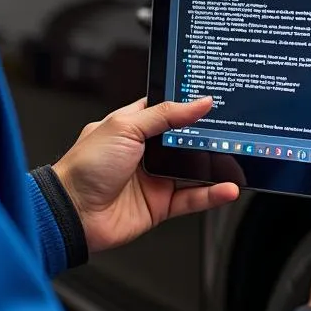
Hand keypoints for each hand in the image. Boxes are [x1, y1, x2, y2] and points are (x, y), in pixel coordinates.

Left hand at [53, 96, 240, 254]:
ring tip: (238, 157)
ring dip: (216, 166)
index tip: (213, 99)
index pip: (167, 110)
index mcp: (133, 126)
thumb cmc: (85, 166)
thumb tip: (198, 102)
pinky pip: (192, 198)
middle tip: (233, 128)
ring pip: (193, 170)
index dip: (188, 105)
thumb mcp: (125, 126)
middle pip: (185, 141)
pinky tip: (227, 188)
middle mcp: (145, 152)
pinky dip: (211, 194)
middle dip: (207, 136)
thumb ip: (165, 114)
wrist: (72, 212)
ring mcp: (153, 178)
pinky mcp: (160, 205)